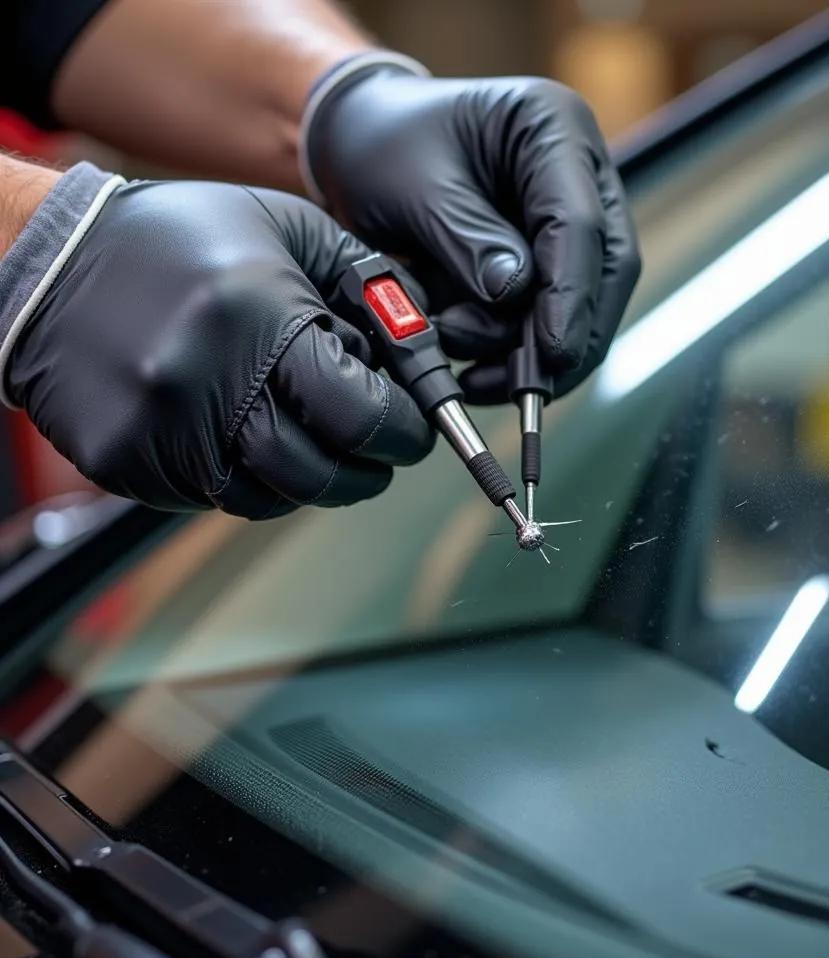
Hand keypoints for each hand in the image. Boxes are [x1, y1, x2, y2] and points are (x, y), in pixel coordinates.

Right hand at [7, 181, 432, 518]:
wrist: (49, 261)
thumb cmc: (181, 237)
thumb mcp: (288, 229)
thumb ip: (367, 286)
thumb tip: (422, 353)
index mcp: (258, 319)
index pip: (361, 416)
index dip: (402, 433)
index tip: (411, 431)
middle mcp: (208, 384)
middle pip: (321, 473)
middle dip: (367, 469)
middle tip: (375, 449)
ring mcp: (161, 432)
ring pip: (274, 498)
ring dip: (312, 478)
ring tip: (314, 439)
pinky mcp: (128, 462)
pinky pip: (217, 500)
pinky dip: (253, 481)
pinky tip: (250, 439)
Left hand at [304, 65, 640, 401]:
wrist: (362, 144)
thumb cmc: (383, 146)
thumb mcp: (412, 187)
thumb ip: (467, 241)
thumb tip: (514, 295)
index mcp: (553, 128)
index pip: (580, 222)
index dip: (570, 296)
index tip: (552, 353)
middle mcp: (577, 173)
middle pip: (604, 270)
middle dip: (567, 336)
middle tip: (526, 387)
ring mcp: (568, 218)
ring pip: (584, 303)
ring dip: (530, 350)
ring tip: (469, 369)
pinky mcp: (549, 259)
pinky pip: (549, 316)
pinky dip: (516, 353)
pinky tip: (479, 374)